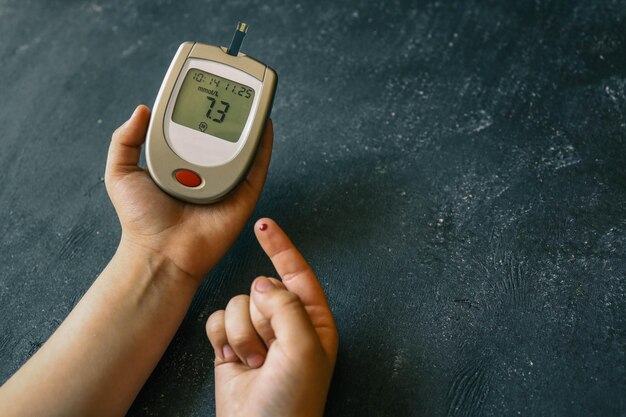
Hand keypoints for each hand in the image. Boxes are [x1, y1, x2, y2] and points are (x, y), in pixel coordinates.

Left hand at [105, 105, 272, 280]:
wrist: (161, 251)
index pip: (190, 129)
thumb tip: (141, 109)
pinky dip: (263, 145)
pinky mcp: (243, 195)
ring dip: (247, 123)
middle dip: (226, 112)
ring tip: (250, 99)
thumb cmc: (141, 219)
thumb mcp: (121, 172)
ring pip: (241, 147)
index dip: (195, 108)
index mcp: (178, 162)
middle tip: (230, 88)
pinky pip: (256, 167)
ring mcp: (225, 181)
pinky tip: (263, 124)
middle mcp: (203, 169)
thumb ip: (124, 140)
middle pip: (219, 135)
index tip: (199, 87)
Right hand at [206, 218, 338, 416]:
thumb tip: (263, 282)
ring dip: (241, 335)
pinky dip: (221, 338)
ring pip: (236, 303)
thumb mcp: (303, 348)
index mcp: (313, 320)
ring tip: (254, 362)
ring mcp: (257, 333)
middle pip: (261, 288)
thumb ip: (287, 306)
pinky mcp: (230, 344)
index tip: (264, 224)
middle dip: (260, 319)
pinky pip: (217, 319)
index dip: (280, 247)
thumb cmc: (291, 400)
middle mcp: (286, 323)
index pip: (297, 272)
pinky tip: (233, 360)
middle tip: (270, 351)